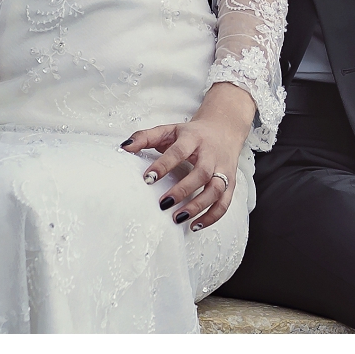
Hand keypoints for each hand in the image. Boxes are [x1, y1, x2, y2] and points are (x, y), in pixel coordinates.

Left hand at [121, 82, 254, 231]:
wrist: (225, 128)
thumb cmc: (192, 133)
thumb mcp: (169, 130)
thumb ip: (146, 137)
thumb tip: (124, 146)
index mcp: (194, 138)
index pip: (179, 151)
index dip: (164, 165)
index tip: (148, 180)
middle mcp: (211, 154)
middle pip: (201, 173)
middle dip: (183, 190)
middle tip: (163, 204)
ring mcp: (223, 169)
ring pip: (216, 189)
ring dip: (198, 206)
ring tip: (177, 218)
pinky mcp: (231, 182)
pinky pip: (225, 202)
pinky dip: (212, 216)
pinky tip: (195, 225)